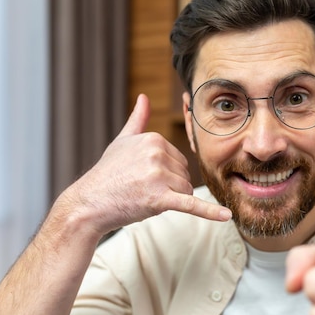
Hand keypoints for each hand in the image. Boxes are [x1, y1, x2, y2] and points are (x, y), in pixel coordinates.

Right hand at [56, 94, 230, 236]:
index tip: (145, 176)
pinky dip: (209, 213)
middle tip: (142, 189)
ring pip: (186, 191)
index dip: (167, 173)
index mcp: (153, 139)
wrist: (89, 204)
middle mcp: (157, 154)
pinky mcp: (160, 199)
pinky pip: (191, 205)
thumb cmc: (107, 173)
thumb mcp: (121, 142)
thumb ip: (137, 120)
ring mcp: (159, 177)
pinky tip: (226, 216)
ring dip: (171, 199)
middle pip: (185, 175)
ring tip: (144, 197)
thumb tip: (144, 97)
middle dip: (170, 186)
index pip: (180, 159)